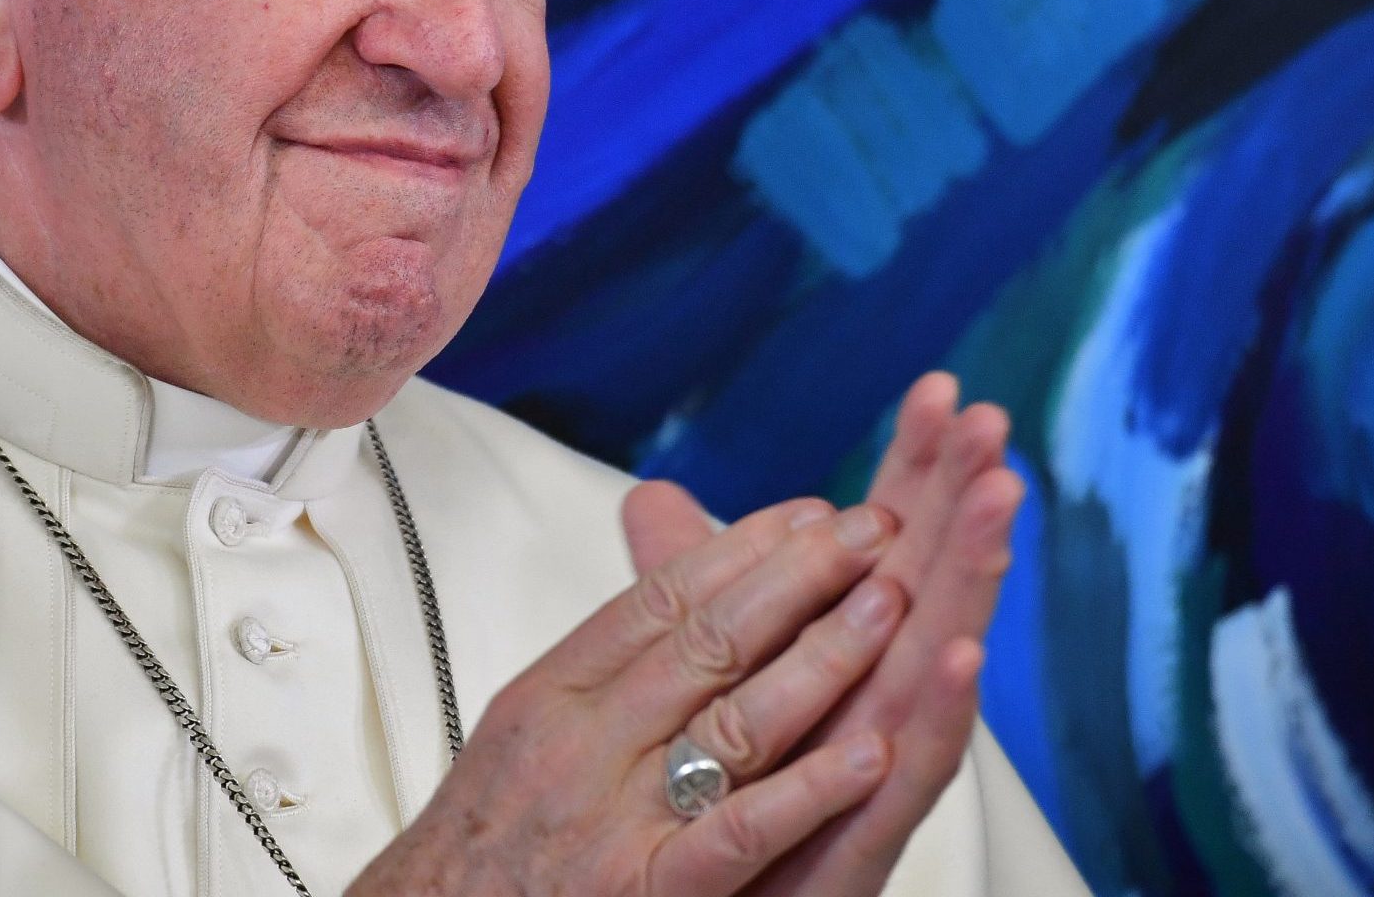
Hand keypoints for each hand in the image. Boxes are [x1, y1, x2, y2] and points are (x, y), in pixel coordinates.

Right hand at [350, 495, 910, 895]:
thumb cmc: (481, 853)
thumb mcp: (522, 740)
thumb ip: (599, 671)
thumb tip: (668, 602)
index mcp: (550, 696)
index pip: (660, 599)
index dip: (745, 548)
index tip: (814, 514)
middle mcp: (579, 745)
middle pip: (707, 639)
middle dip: (802, 575)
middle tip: (877, 528)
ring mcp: (612, 821)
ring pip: (734, 721)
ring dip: (823, 657)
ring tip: (892, 607)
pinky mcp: (642, 895)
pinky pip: (738, 833)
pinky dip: (808, 792)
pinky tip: (869, 753)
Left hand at [620, 372, 1025, 894]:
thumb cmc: (714, 804)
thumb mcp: (695, 676)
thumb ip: (685, 589)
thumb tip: (651, 498)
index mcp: (833, 657)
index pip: (881, 543)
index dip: (910, 469)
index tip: (941, 391)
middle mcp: (867, 704)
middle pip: (923, 583)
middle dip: (959, 502)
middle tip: (993, 423)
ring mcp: (873, 772)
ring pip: (930, 664)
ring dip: (968, 582)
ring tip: (998, 503)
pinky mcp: (862, 841)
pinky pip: (905, 776)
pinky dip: (936, 715)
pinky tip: (959, 653)